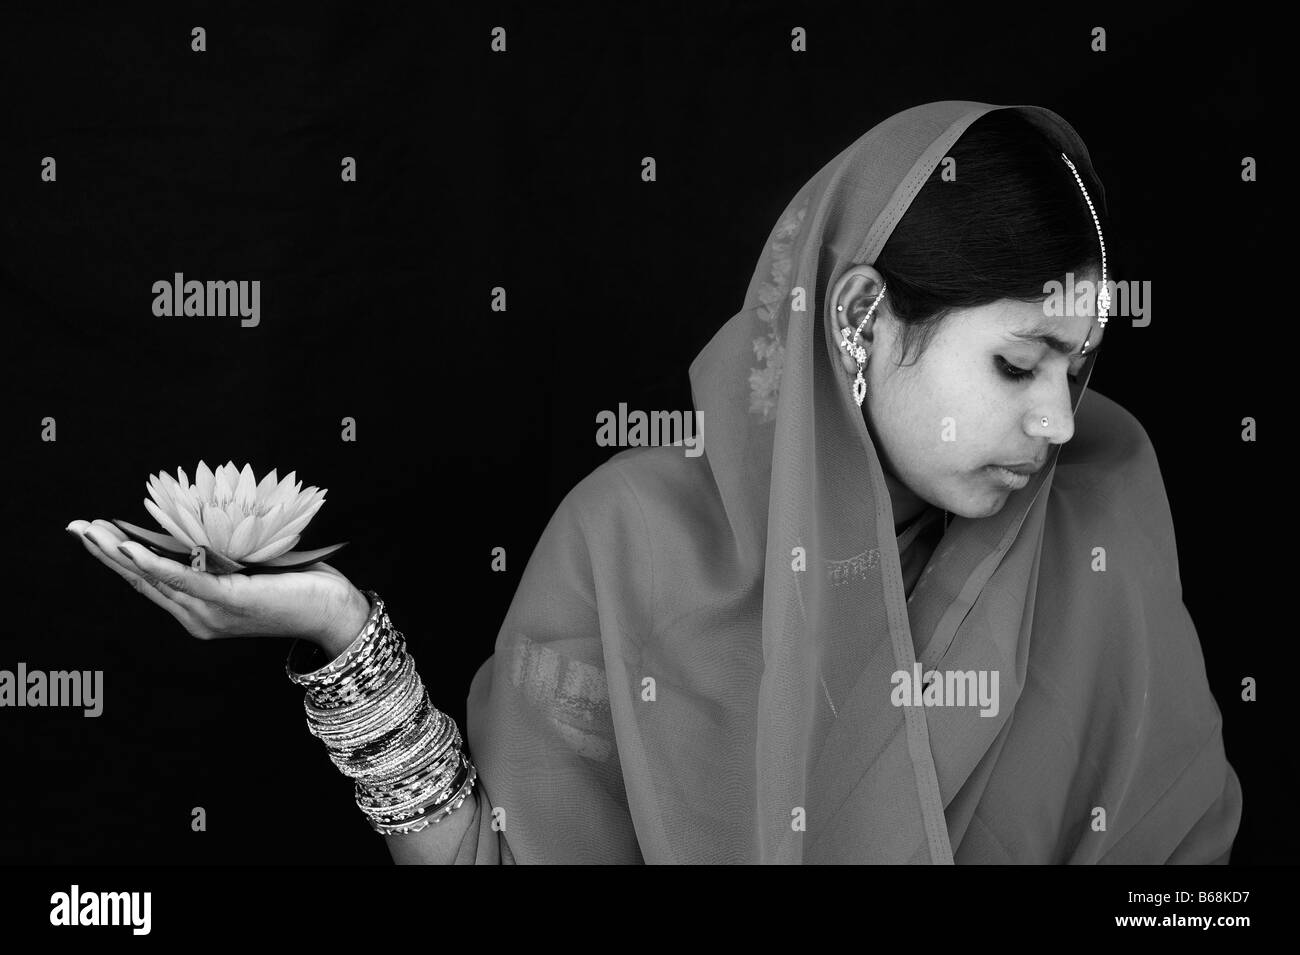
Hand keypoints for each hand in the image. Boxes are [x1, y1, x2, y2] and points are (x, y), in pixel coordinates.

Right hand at [67, 518, 371, 649]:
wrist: (333, 610)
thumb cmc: (298, 586)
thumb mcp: (250, 570)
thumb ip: (222, 559)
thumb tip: (202, 530)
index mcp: (199, 610)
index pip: (148, 581)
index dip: (118, 558)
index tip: (91, 533)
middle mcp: (197, 616)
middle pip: (141, 581)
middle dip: (106, 553)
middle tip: (76, 526)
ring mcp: (211, 612)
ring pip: (154, 579)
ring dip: (120, 553)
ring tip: (93, 531)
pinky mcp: (229, 600)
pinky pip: (183, 580)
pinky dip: (153, 564)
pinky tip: (130, 549)